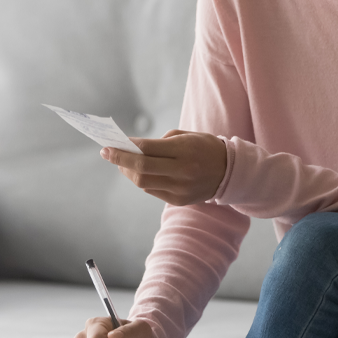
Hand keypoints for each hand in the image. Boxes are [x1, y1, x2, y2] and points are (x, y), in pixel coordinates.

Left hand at [102, 129, 227, 205]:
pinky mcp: (180, 200)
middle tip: (107, 154)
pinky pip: (152, 191)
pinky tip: (139, 173)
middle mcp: (182, 171)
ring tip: (122, 164)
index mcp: (184, 150)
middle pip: (141, 169)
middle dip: (120, 161)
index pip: (145, 150)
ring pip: (143, 182)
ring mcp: (181, 188)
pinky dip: (142, 180)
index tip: (109, 145)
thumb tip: (131, 150)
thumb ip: (159, 143)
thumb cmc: (204, 147)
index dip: (124, 148)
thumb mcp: (186, 136)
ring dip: (128, 172)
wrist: (230, 171)